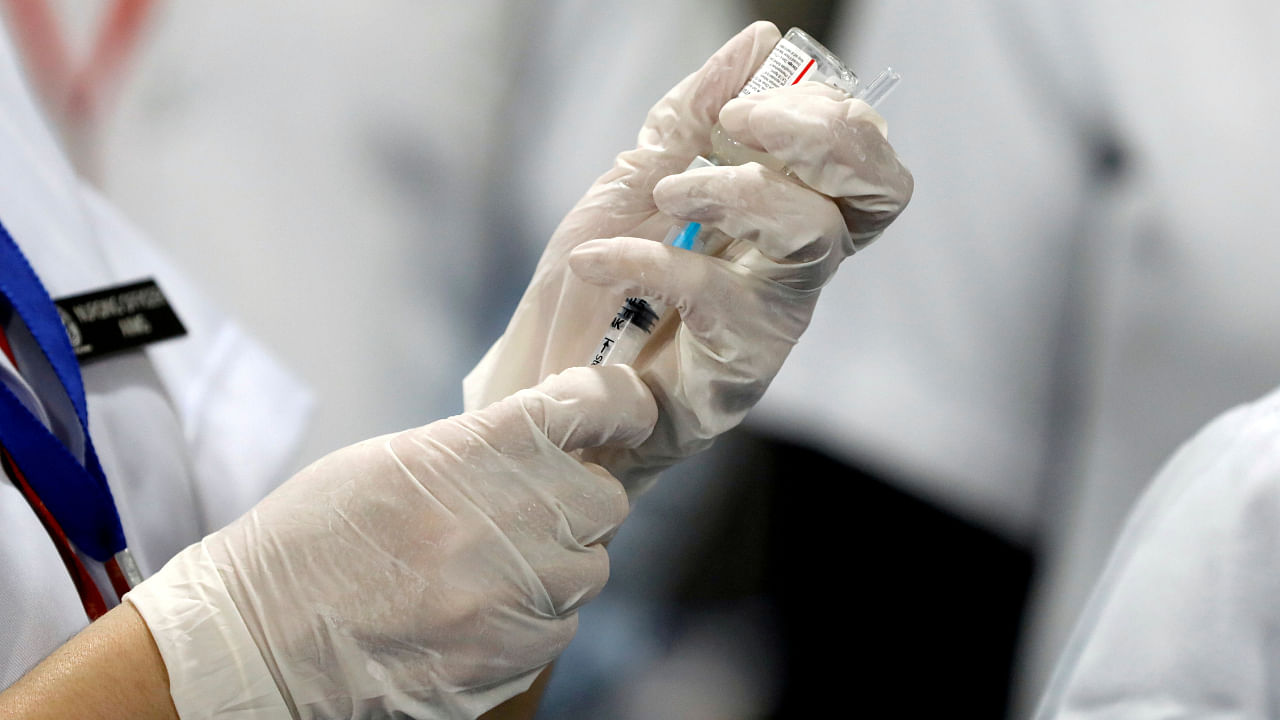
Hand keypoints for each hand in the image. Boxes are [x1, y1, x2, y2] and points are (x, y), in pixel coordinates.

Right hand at [126, 365, 656, 718]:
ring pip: (590, 569)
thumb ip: (484, 448)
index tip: (623, 410)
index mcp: (478, 450)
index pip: (594, 406)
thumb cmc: (313, 538)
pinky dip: (534, 617)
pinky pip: (561, 627)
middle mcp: (512, 518)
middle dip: (578, 500)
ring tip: (490, 568)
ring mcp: (516, 594)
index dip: (620, 404)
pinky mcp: (511, 657)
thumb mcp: (396, 459)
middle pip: (607, 499)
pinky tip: (478, 613)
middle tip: (529, 509)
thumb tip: (553, 444)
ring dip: (557, 563)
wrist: (258, 639)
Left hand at [464, 21, 912, 494]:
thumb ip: (692, 117)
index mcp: (784, 214)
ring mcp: (775, 318)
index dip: (827, 115)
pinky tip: (597, 260)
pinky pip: (715, 296)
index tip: (746, 104)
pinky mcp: (740, 370)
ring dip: (739, 190)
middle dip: (826, 139)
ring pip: (814, 237)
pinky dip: (650, 262)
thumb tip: (762, 41)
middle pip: (877, 193)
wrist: (547, 382)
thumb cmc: (598, 287)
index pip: (860, 156)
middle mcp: (796, 265)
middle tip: (745, 124)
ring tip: (667, 190)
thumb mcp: (635, 182)